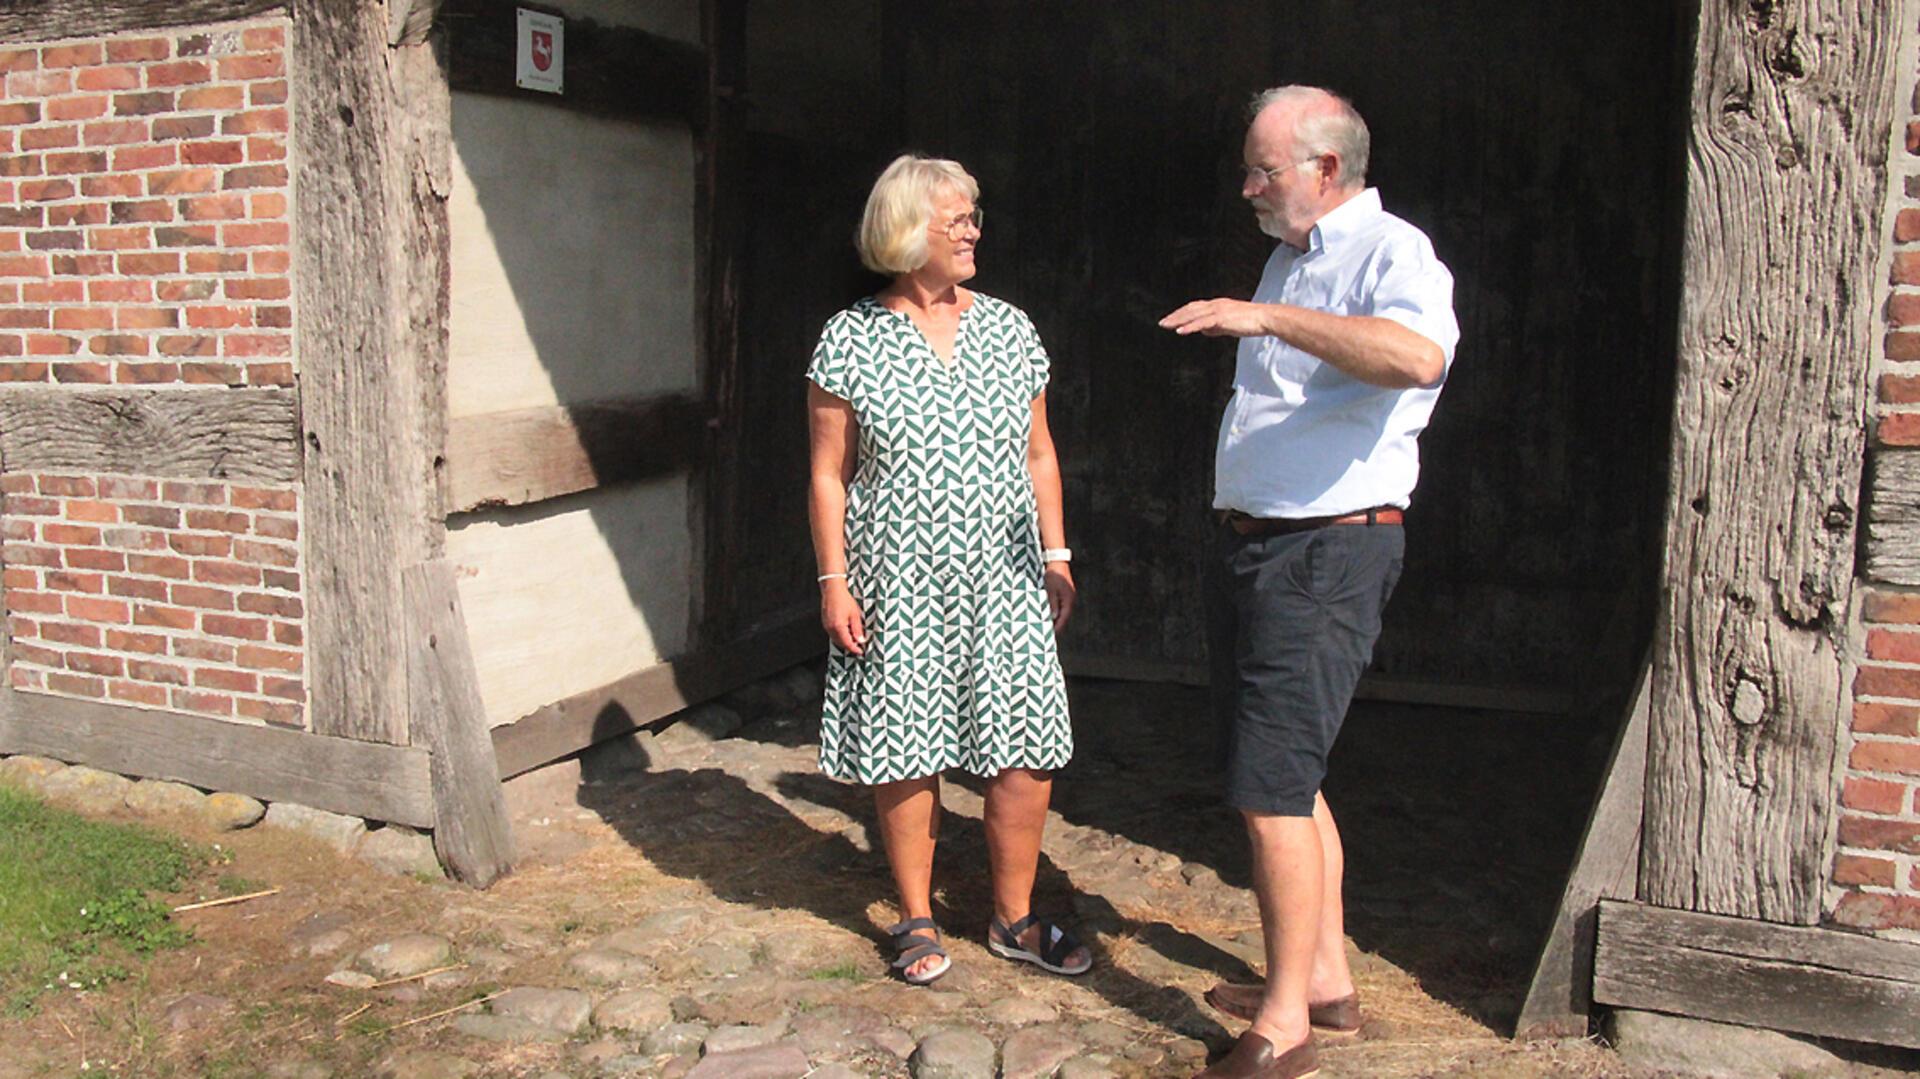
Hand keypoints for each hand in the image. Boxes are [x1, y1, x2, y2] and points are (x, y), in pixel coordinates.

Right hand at [821, 580, 866, 654]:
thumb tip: (860, 640)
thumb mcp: (855, 615)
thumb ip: (857, 629)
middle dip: (850, 646)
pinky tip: (846, 632)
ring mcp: (826, 626)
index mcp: (838, 627)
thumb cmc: (844, 600)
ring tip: (854, 638)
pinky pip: (832, 634)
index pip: (847, 643)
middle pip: (840, 643)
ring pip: (836, 640)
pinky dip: (840, 636)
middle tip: (859, 645)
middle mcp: (830, 628)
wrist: (833, 590)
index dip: (854, 649)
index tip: (861, 651)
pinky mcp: (825, 623)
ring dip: (844, 642)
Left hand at [1044, 564, 1074, 631]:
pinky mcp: (1066, 592)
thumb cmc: (1053, 575)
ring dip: (1057, 617)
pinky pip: (1062, 604)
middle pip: (1065, 615)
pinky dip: (1057, 610)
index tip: (1053, 634)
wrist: (1057, 561)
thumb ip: (1053, 604)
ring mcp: (1069, 595)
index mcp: (1068, 599)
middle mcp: (1071, 598)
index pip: (1064, 617)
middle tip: (1050, 632)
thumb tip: (1054, 617)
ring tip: (1050, 624)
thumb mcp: (1050, 590)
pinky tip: (1051, 613)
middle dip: (1058, 623)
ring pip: (1064, 610)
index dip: (1058, 626)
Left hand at [1159, 298, 1273, 337]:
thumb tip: (1203, 331)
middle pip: (1190, 309)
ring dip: (1178, 320)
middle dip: (1175, 316)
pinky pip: (1202, 322)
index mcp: (1217, 305)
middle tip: (1162, 323)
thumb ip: (1216, 328)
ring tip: (1166, 326)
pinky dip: (1190, 326)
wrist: (1265, 318)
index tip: (1171, 319)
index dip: (1182, 313)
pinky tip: (1180, 331)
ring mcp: (1218, 310)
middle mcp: (1215, 305)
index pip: (1195, 307)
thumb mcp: (1229, 325)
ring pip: (1193, 315)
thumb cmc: (1251, 322)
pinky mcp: (1222, 318)